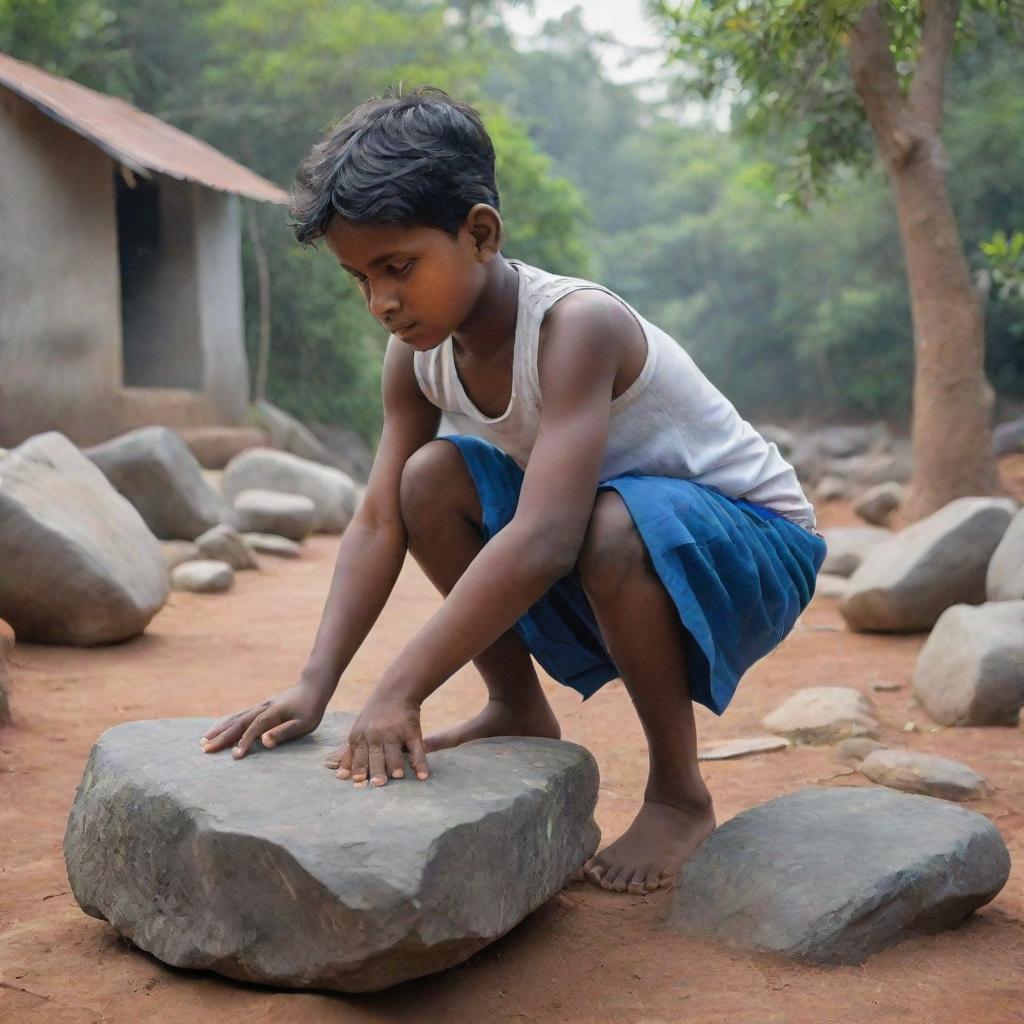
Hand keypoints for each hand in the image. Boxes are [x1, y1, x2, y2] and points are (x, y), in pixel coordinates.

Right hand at [199, 683, 326, 758]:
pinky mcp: (260, 707)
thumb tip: (264, 742)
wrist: (312, 687)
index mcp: (273, 713)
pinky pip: (239, 715)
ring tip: (203, 739)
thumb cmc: (310, 708)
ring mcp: (260, 707)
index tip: (234, 756)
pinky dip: (227, 722)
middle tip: (204, 749)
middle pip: (239, 723)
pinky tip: (219, 727)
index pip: (255, 729)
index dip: (244, 742)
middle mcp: (262, 708)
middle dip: (222, 737)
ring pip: (236, 718)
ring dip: (220, 728)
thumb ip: (283, 732)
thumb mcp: (303, 723)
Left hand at [324, 693, 428, 785]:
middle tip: (378, 783)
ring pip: (394, 752)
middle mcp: (376, 736)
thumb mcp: (358, 732)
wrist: (395, 693)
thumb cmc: (373, 717)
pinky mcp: (412, 733)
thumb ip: (350, 754)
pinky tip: (423, 776)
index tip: (358, 780)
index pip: (359, 756)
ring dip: (396, 764)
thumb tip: (340, 776)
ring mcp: (395, 734)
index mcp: (361, 737)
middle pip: (376, 756)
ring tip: (398, 776)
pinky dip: (421, 764)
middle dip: (376, 769)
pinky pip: (417, 751)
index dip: (359, 768)